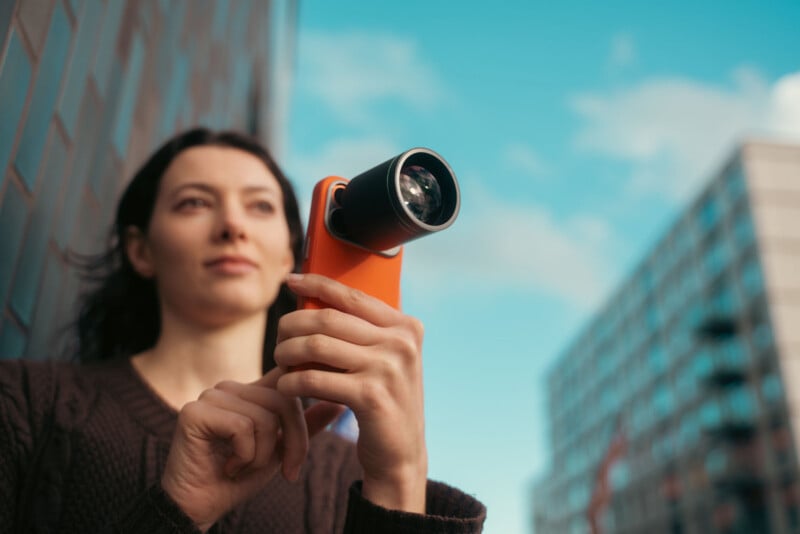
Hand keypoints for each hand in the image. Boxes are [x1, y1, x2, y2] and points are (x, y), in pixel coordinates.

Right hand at [160, 368, 341, 530]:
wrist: (199, 508)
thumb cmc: (238, 478)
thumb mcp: (280, 450)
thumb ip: (305, 426)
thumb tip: (339, 403)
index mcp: (250, 391)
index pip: (289, 378)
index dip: (308, 386)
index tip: (327, 406)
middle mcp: (230, 387)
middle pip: (284, 400)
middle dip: (294, 442)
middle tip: (286, 471)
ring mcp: (211, 396)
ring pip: (266, 417)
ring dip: (263, 455)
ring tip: (243, 467)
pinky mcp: (196, 411)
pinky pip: (243, 427)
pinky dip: (244, 456)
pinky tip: (228, 466)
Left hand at [275, 273, 427, 512]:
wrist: (400, 455)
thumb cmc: (383, 403)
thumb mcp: (383, 360)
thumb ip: (362, 333)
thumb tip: (314, 301)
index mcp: (406, 327)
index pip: (353, 296)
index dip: (318, 284)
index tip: (292, 281)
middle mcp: (401, 343)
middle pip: (328, 319)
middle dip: (293, 325)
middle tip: (278, 339)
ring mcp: (388, 368)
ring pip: (317, 345)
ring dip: (287, 353)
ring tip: (279, 363)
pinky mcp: (371, 396)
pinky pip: (315, 378)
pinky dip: (292, 381)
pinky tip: (285, 387)